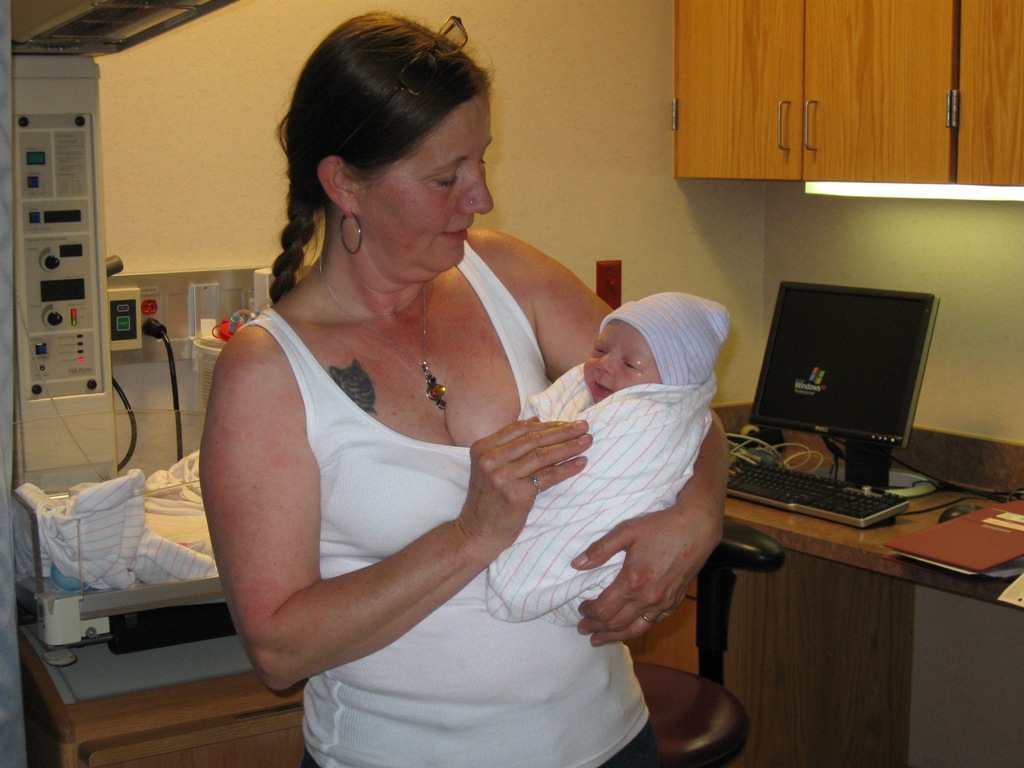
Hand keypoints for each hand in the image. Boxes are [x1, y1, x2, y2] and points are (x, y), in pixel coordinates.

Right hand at [456, 418, 591, 560]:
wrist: (476, 533)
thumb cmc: (488, 500)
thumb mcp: (489, 467)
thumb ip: (509, 444)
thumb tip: (536, 421)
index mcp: (483, 448)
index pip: (520, 429)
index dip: (547, 424)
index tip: (568, 423)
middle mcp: (490, 459)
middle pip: (533, 440)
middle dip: (562, 431)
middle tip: (584, 426)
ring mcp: (502, 477)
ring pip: (542, 456)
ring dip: (569, 447)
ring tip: (587, 441)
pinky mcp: (516, 494)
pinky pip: (547, 476)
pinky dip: (567, 468)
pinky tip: (581, 462)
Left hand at [573, 503, 721, 644]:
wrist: (696, 528)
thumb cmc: (660, 527)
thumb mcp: (626, 531)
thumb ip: (600, 549)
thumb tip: (577, 564)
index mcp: (632, 582)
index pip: (604, 609)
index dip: (589, 612)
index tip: (581, 609)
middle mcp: (648, 598)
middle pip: (616, 623)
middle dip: (596, 627)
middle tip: (583, 628)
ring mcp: (663, 603)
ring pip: (635, 629)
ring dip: (614, 636)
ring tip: (599, 639)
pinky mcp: (674, 602)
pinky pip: (653, 623)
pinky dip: (636, 629)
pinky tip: (629, 628)